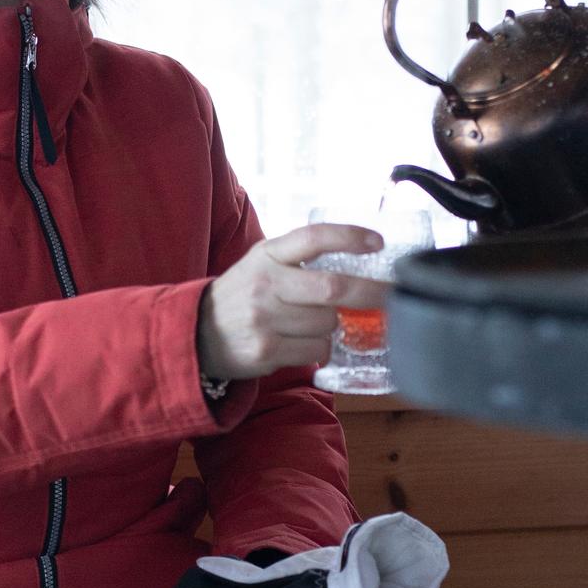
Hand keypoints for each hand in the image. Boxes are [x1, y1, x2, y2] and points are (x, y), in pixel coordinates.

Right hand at [197, 224, 384, 381]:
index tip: (378, 242)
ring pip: (328, 323)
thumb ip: (298, 260)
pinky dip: (319, 348)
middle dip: (370, 292)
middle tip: (390, 294)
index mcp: (268, 255)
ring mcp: (265, 318)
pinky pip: (316, 349)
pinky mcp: (267, 350)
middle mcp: (266, 283)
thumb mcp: (261, 264)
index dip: (349, 237)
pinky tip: (299, 344)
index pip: (314, 238)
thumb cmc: (242, 296)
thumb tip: (359, 265)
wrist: (196, 334)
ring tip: (309, 325)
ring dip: (332, 327)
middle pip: (333, 287)